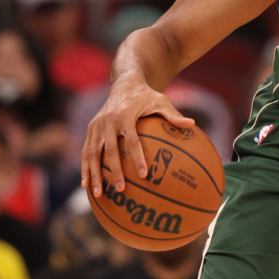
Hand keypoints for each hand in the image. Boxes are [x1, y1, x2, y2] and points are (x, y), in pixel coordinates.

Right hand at [81, 76, 194, 196]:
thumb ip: (173, 114)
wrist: (124, 83)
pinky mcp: (90, 130)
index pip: (131, 140)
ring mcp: (96, 126)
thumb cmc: (146, 96)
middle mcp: (107, 121)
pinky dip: (85, 168)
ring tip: (97, 194)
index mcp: (124, 116)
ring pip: (93, 153)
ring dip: (94, 174)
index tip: (144, 175)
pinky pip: (86, 151)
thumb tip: (192, 124)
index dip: (137, 158)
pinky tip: (86, 185)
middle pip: (110, 150)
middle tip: (122, 189)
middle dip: (114, 171)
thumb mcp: (161, 101)